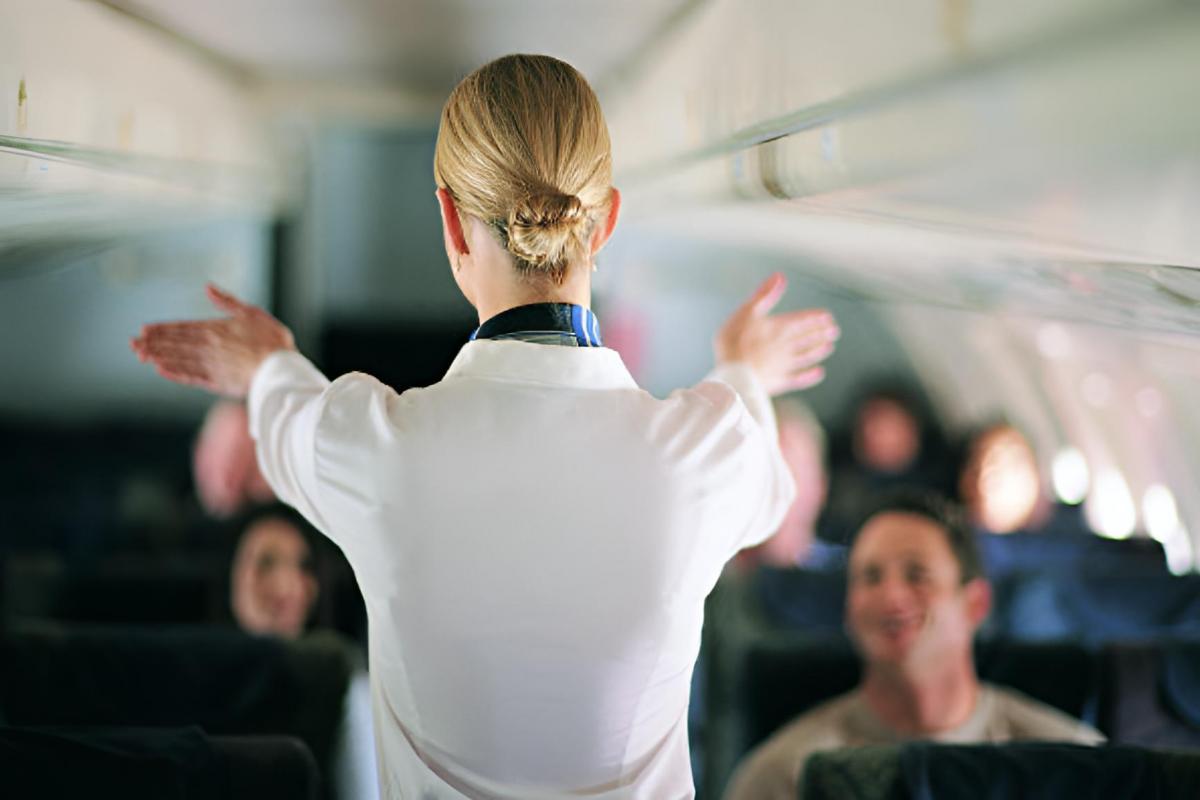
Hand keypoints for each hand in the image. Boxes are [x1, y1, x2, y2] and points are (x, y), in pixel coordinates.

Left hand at [130, 284, 295, 398]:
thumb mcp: (252, 312)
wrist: (280, 368)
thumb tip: (208, 288)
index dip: (162, 329)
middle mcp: (208, 346)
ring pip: (178, 359)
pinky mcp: (216, 382)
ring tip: (141, 356)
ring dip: (158, 357)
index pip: (182, 327)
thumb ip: (227, 301)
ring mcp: (210, 365)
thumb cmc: (272, 340)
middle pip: (175, 343)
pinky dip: (174, 374)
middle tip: (133, 344)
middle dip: (152, 343)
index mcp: (216, 328)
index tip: (144, 330)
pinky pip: (190, 377)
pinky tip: (161, 371)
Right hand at [714, 273, 838, 395]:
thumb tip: (779, 277)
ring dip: (818, 351)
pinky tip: (819, 373)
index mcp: (778, 328)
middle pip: (806, 338)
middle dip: (820, 333)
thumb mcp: (746, 312)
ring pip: (806, 356)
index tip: (827, 317)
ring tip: (829, 347)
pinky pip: (799, 378)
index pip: (801, 321)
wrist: (733, 375)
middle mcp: (785, 346)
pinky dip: (810, 376)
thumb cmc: (734, 342)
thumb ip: (764, 295)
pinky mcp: (779, 381)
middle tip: (834, 331)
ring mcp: (784, 365)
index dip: (814, 318)